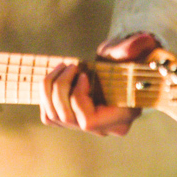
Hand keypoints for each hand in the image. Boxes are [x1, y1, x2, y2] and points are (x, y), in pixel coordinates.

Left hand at [40, 31, 158, 136]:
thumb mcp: (127, 51)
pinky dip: (46, 95)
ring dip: (50, 88)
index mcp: (122, 116)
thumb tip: (130, 48)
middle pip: (67, 118)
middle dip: (60, 87)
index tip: (84, 75)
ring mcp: (87, 127)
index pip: (88, 121)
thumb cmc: (124, 58)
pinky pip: (49, 115)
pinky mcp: (74, 121)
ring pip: (53, 116)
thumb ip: (130, 49)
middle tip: (71, 65)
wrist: (119, 64)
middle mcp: (104, 128)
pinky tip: (57, 77)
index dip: (79, 98)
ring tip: (63, 67)